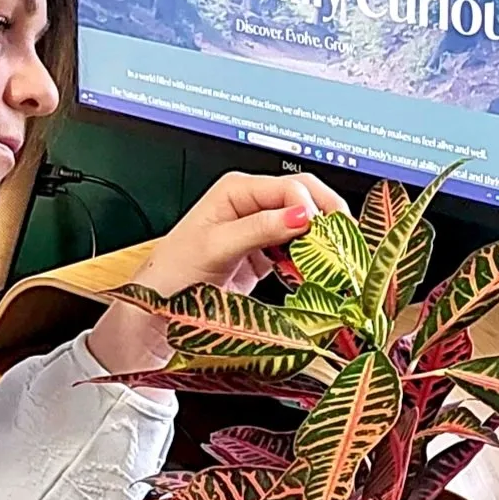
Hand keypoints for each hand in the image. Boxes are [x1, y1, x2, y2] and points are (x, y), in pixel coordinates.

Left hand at [86, 171, 348, 376]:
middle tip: (344, 247)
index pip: (291, 186)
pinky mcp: (263, 258)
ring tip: (334, 263)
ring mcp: (259, 231)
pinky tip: (314, 276)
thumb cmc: (172, 274)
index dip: (313, 207)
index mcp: (237, 190)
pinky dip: (309, 263)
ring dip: (321, 243)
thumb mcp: (216, 247)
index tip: (325, 234)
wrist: (154, 313)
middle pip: (305, 201)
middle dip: (327, 220)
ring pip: (306, 228)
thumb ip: (260, 229)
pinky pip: (297, 253)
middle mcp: (250, 206)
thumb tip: (301, 215)